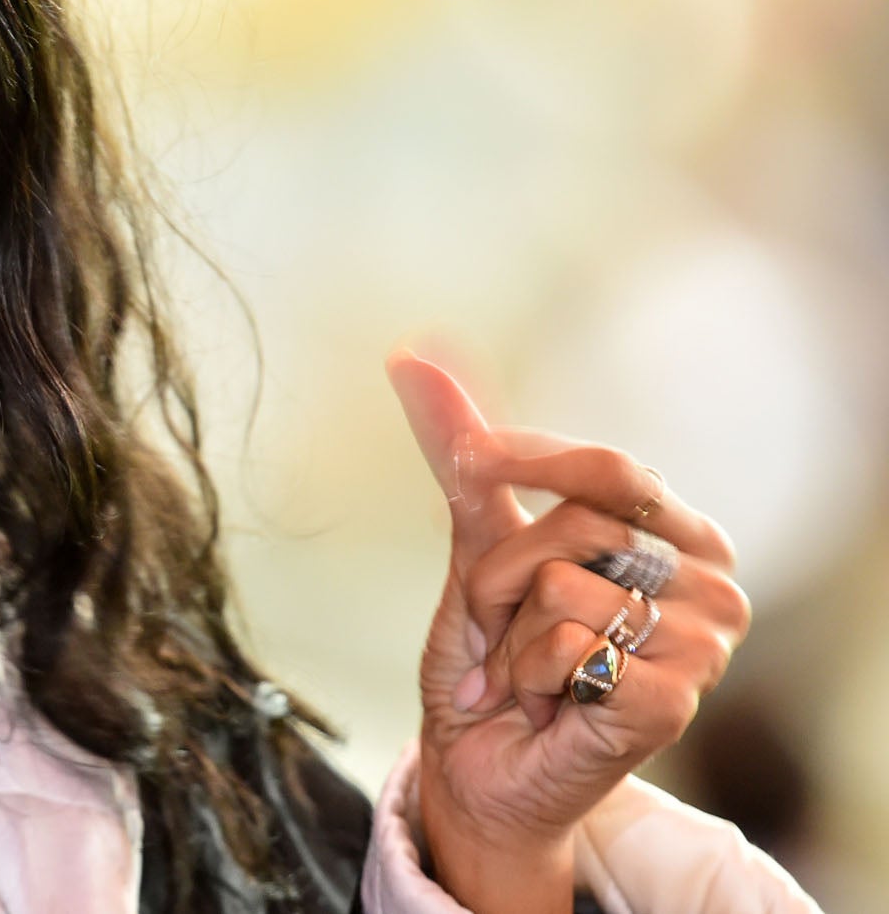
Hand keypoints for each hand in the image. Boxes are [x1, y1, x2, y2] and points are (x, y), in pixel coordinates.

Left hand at [385, 346, 751, 913]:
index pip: (609, 467)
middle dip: (502, 575)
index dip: (523, 460)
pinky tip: (549, 706)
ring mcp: (702, 644)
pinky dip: (529, 675)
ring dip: (511, 636)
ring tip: (526, 672)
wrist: (477, 765)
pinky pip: (567, 646)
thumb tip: (413, 357)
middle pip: (577, 522)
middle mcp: (708, 581)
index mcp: (678, 533)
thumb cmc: (490, 657)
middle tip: (500, 626)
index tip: (468, 462)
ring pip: (562, 585)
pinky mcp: (675, 700)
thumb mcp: (473, 544)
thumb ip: (460, 451)